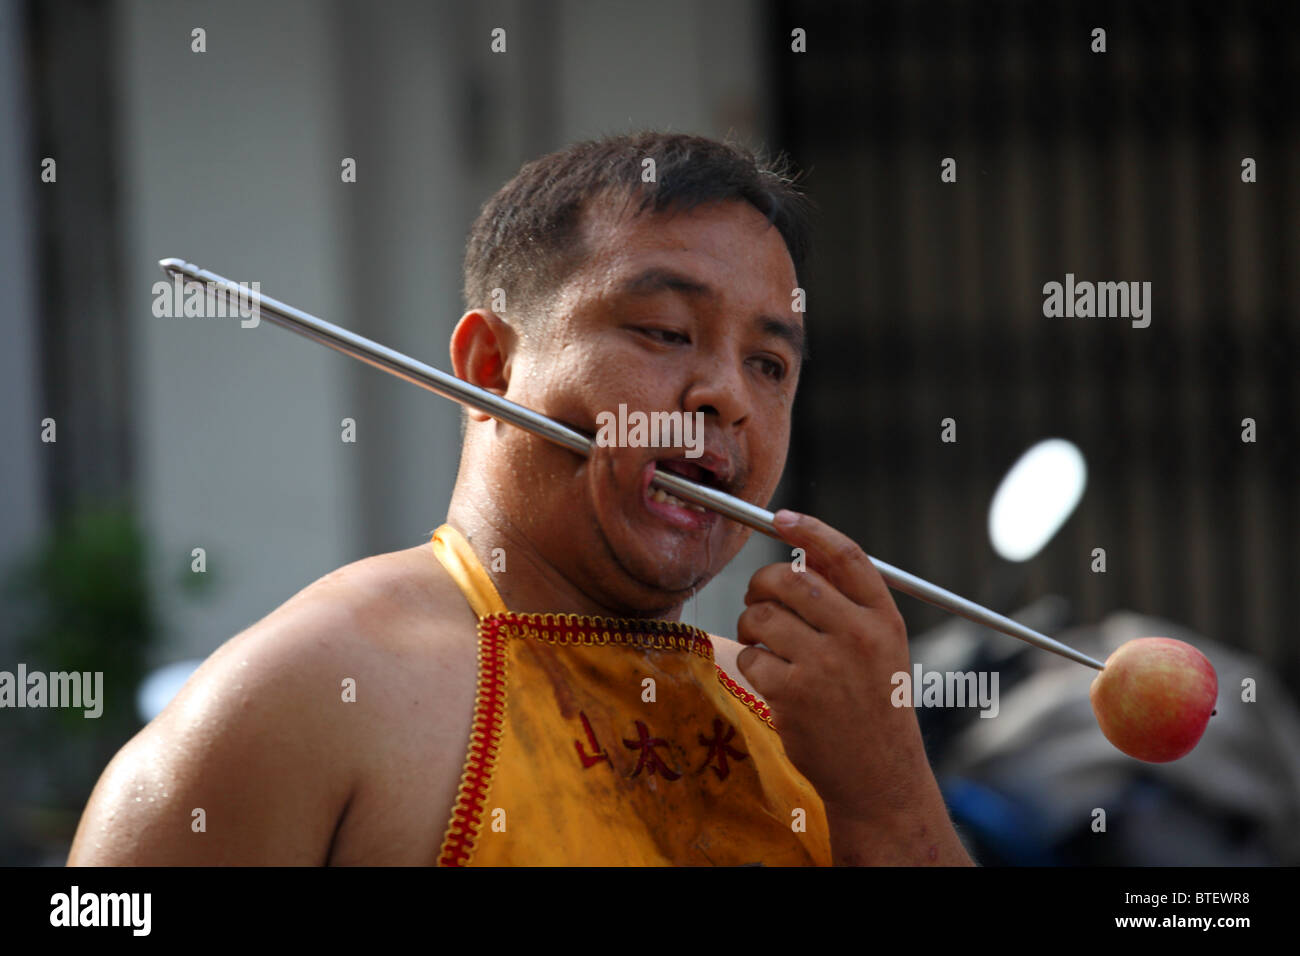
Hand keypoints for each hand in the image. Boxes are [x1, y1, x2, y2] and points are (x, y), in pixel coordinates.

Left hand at [736, 509, 971, 863]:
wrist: (878, 776)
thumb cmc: (874, 705)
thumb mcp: (881, 647)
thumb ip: (847, 602)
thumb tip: (801, 553)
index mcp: (883, 618)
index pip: (845, 555)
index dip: (810, 530)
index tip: (782, 518)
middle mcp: (857, 636)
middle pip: (791, 578)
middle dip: (763, 583)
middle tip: (760, 598)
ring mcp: (823, 666)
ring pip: (762, 615)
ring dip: (752, 624)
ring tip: (764, 641)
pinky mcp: (792, 695)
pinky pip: (752, 656)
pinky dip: (752, 662)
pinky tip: (772, 678)